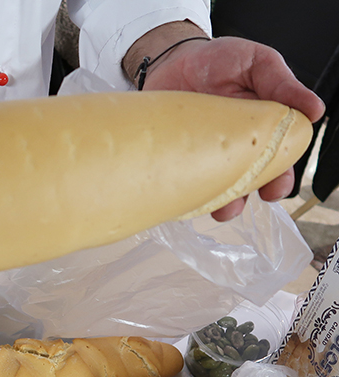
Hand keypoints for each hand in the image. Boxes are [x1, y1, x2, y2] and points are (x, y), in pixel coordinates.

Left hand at [127, 25, 324, 220]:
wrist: (171, 59)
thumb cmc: (218, 59)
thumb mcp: (257, 63)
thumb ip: (282, 84)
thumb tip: (315, 109)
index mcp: (262, 127)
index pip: (277, 158)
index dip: (279, 175)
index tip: (276, 185)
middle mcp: (234, 146)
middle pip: (248, 180)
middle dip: (251, 194)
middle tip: (247, 200)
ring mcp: (205, 154)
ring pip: (217, 188)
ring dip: (221, 202)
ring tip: (220, 209)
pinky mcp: (177, 157)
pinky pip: (184, 182)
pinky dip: (188, 193)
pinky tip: (189, 198)